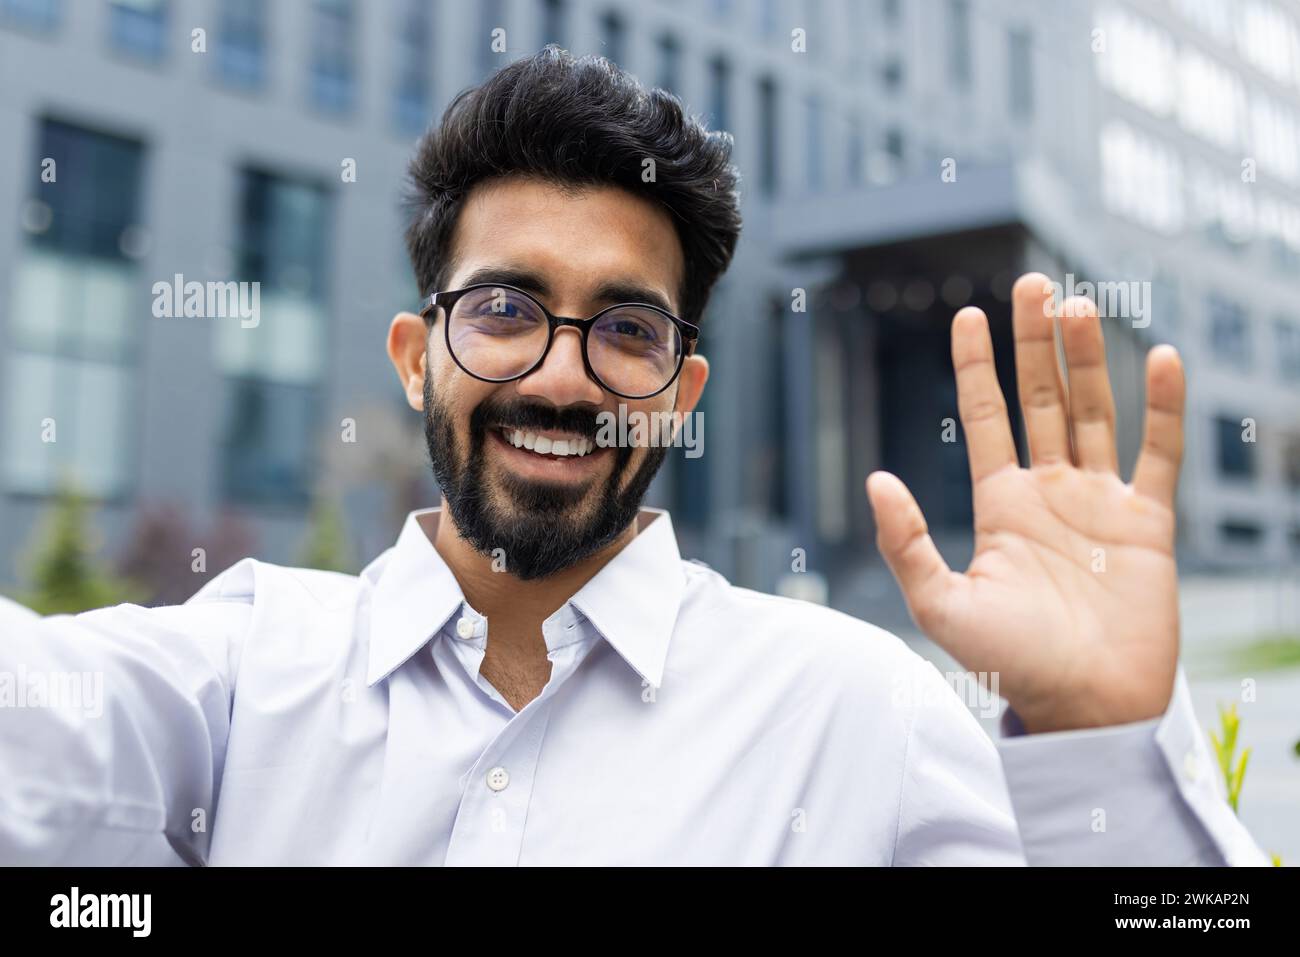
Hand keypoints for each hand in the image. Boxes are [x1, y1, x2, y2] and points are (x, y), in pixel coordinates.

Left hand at [866, 273, 1183, 732]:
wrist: (1083, 707)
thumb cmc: (1009, 664)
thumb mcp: (941, 604)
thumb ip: (906, 542)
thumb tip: (876, 478)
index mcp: (1001, 504)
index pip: (987, 417)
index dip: (977, 366)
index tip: (968, 314)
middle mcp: (1050, 492)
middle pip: (1042, 399)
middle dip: (1035, 344)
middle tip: (1032, 285)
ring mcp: (1101, 503)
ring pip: (1094, 413)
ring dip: (1088, 359)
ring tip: (1077, 305)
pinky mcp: (1150, 523)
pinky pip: (1159, 454)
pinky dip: (1163, 408)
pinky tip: (1158, 358)